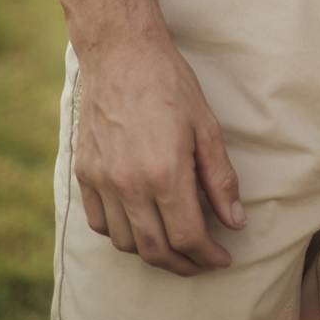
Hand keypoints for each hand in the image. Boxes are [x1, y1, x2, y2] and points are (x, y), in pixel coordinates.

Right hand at [75, 34, 244, 275]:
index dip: (208, 256)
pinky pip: (100, 224)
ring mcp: (102, 182)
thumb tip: (235, 222)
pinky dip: (122, 234)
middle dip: (183, 264)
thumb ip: (220, 179)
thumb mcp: (206, 127)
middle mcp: (129, 185)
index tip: (222, 258)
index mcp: (165, 173)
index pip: (187, 237)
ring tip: (175, 245)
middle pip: (156, 250)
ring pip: (126, 243)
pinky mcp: (84, 174)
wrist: (121, 54)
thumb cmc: (170, 84)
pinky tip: (141, 225)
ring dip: (152, 253)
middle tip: (203, 261)